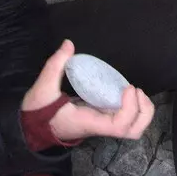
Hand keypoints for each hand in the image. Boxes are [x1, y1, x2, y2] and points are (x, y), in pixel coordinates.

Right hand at [22, 40, 155, 142]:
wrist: (33, 128)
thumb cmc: (39, 112)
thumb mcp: (43, 89)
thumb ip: (55, 66)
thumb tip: (68, 44)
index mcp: (88, 122)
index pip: (119, 126)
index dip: (130, 108)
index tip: (127, 87)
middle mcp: (100, 126)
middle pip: (133, 131)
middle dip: (143, 112)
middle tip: (135, 90)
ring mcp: (102, 123)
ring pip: (132, 127)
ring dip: (141, 109)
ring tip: (133, 90)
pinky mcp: (102, 118)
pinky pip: (125, 116)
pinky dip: (132, 105)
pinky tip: (124, 89)